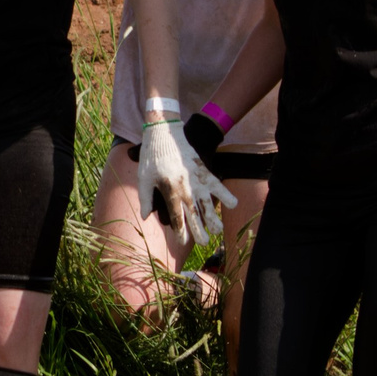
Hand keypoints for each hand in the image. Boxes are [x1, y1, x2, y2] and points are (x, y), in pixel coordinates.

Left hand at [140, 118, 236, 240]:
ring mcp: (196, 179)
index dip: (180, 230)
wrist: (165, 131)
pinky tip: (233, 204)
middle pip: (193, 213)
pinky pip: (216, 185)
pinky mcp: (203, 170)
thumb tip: (146, 217)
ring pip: (207, 202)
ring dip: (213, 217)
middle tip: (205, 244)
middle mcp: (185, 187)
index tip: (183, 241)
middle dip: (199, 230)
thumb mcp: (143, 177)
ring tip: (219, 230)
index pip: (176, 216)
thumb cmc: (152, 156)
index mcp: (169, 190)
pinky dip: (225, 194)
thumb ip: (146, 198)